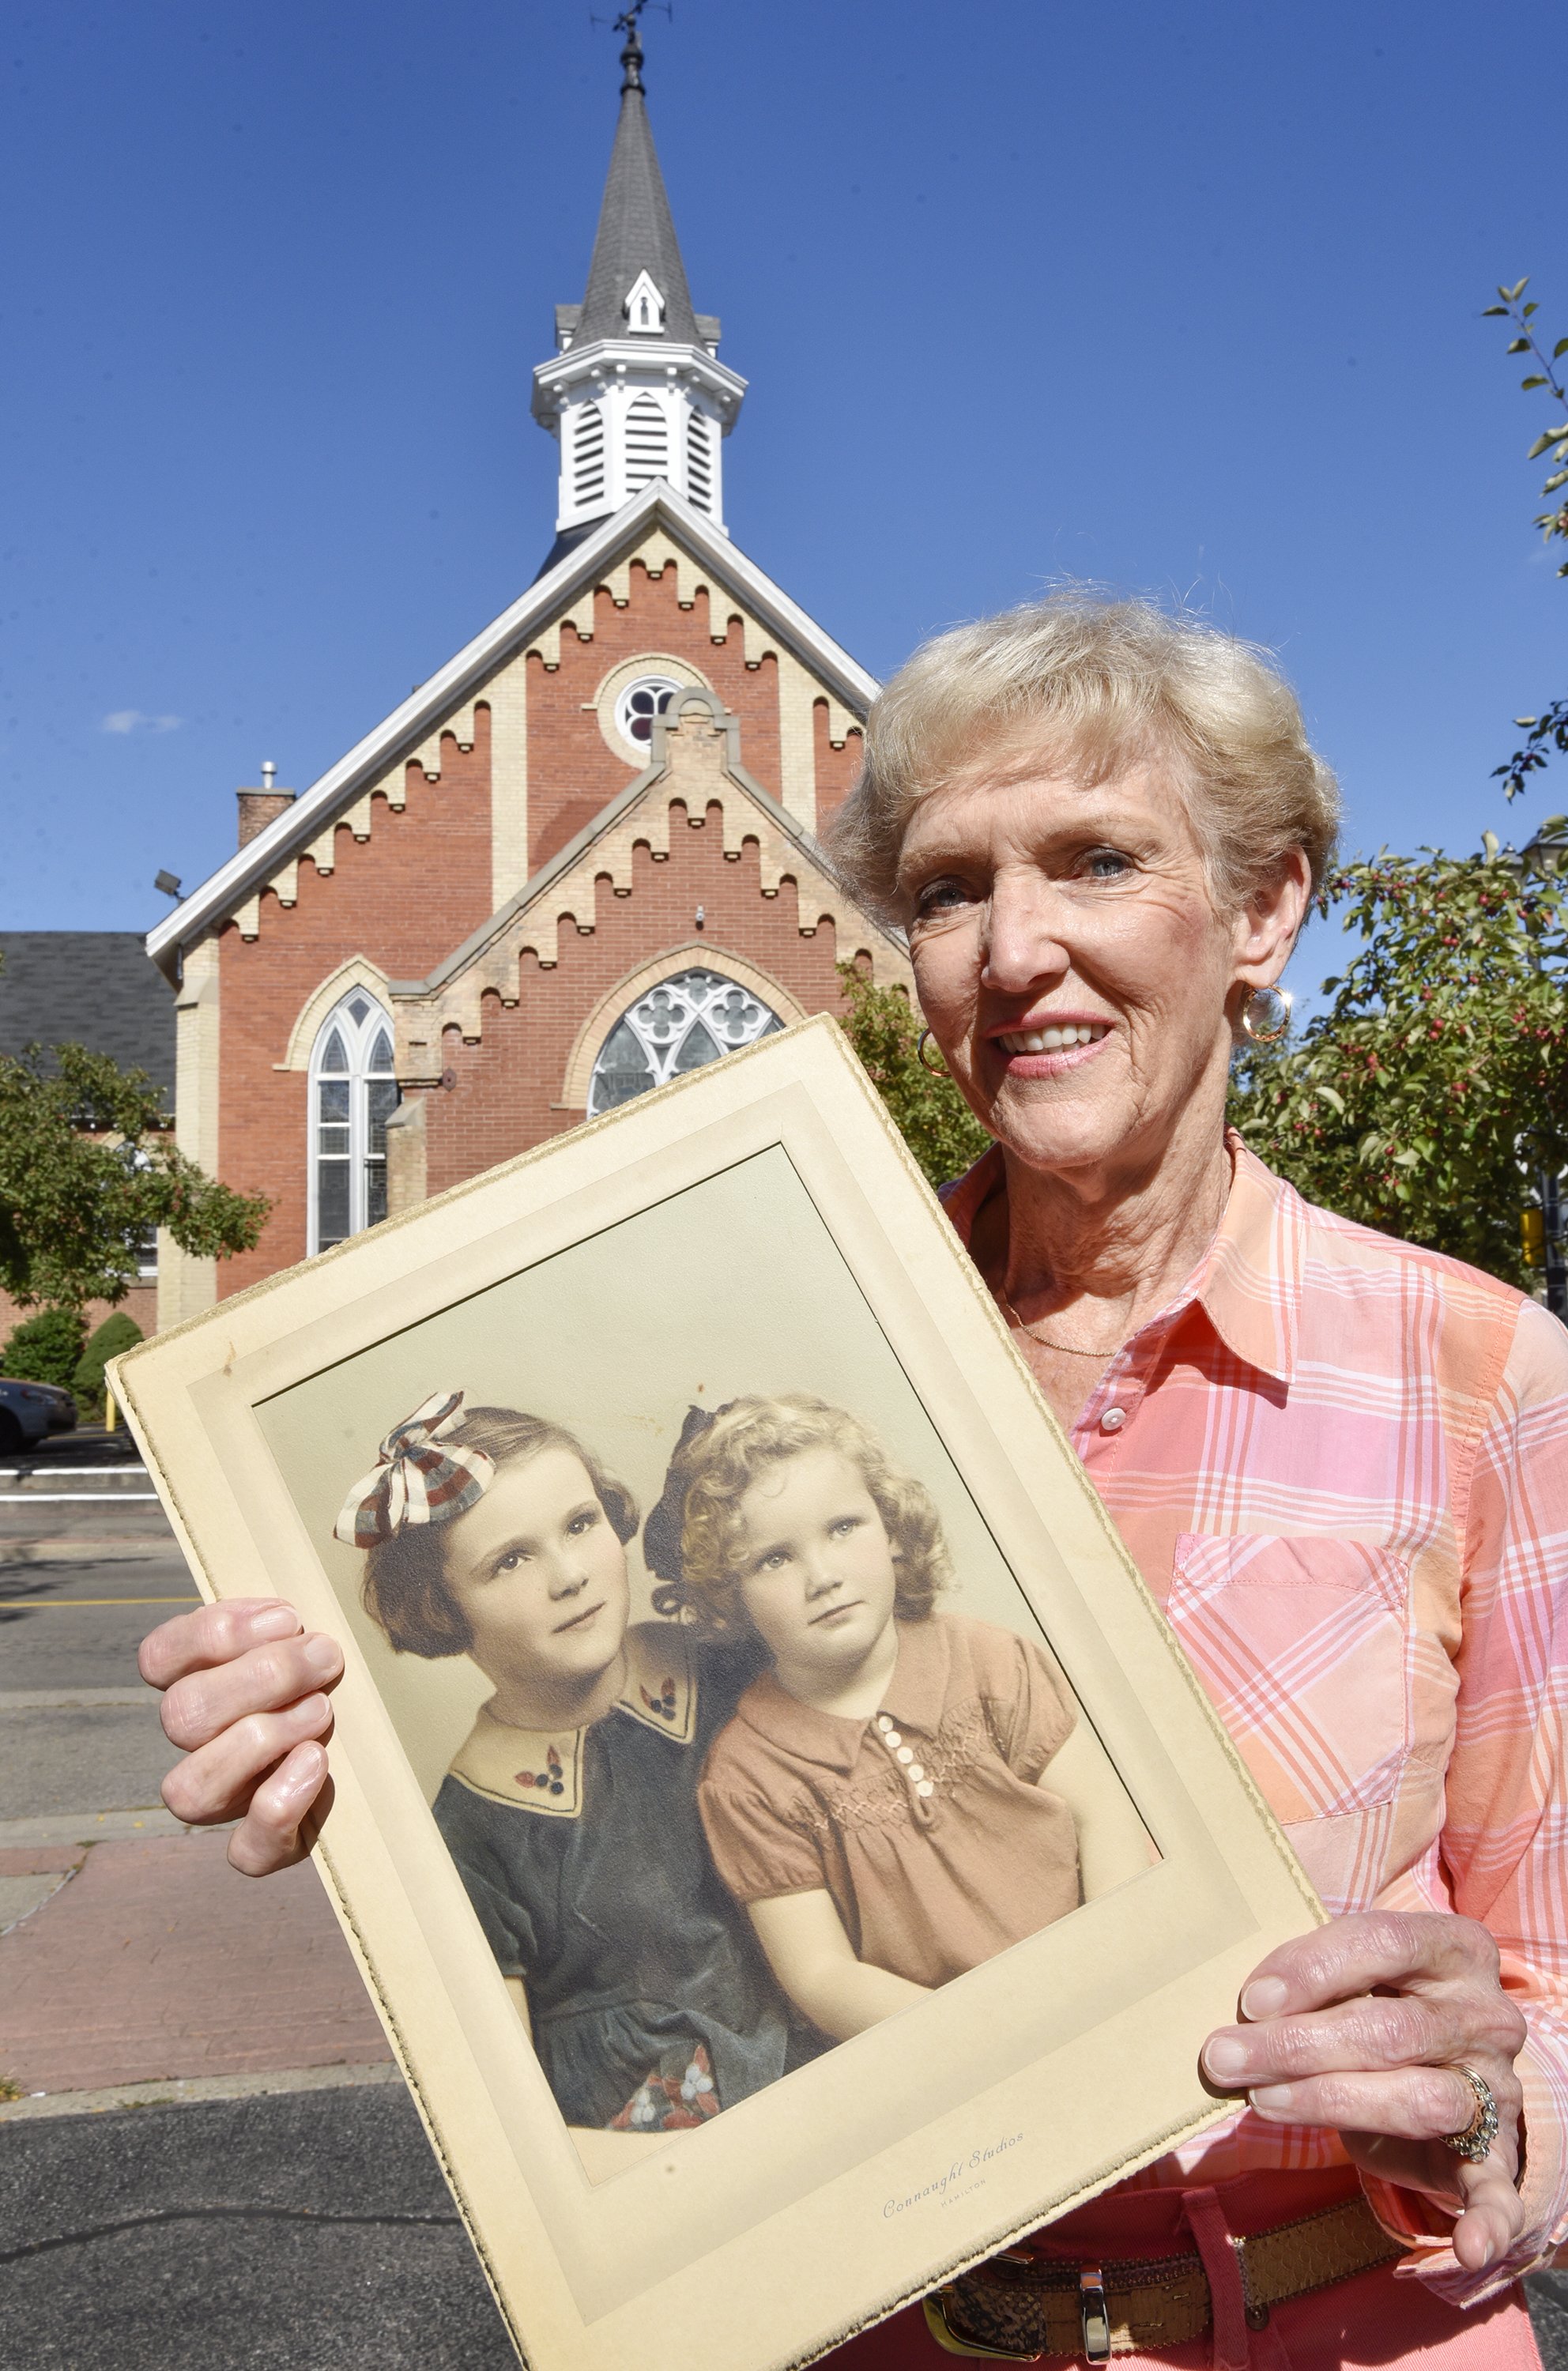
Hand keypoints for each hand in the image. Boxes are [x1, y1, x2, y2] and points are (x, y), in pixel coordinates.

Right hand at [137, 1599, 342, 1876]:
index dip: (212, 1635)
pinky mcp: (266, 1844)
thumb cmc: (351, 1673)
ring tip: (323, 1710)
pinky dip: (277, 1808)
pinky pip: (245, 1852)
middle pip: (181, 1717)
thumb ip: (299, 1612)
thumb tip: (301, 1601)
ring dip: (261, 1739)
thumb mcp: (324, 1630)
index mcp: (202, 1682)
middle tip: (325, 1658)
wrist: (395, 1743)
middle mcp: (202, 1744)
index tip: (288, 1616)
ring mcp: (229, 1799)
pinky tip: (316, 1765)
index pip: (158, 1660)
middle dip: (261, 1679)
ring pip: (189, 1790)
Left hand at [1201, 1911, 1526, 2274]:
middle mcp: (1484, 2014)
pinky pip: (1497, 2188)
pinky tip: (1466, 2247)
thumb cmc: (1377, 2004)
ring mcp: (1496, 2084)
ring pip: (1420, 2099)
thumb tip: (1236, 2010)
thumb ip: (1309, 1980)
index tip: (1250, 2001)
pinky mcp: (1497, 2152)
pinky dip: (1487, 2221)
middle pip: (1391, 2029)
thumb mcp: (1352, 1975)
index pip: (1383, 1943)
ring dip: (1335, 2104)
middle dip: (1299, 2046)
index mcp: (1453, 1948)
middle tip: (1225, 2058)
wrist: (1443, 2065)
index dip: (1313, 1971)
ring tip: (1263, 2103)